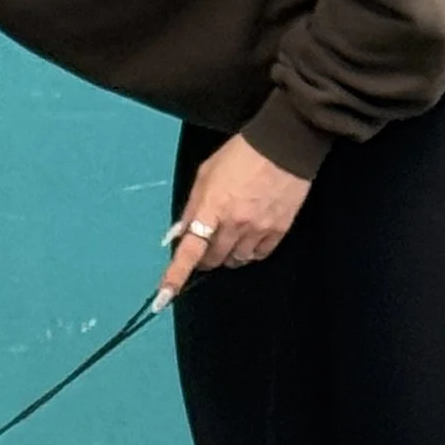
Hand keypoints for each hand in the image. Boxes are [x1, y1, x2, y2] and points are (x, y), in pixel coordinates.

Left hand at [157, 134, 310, 306]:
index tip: (162, 298)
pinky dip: (250, 251)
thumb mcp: (206, 175)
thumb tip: (179, 234)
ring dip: (228, 253)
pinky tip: (250, 235)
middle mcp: (234, 224)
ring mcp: (257, 230)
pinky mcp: (278, 230)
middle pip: (212, 260)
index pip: (189, 251)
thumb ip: (192, 207)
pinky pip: (259, 255)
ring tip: (233, 232)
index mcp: (211, 209)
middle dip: (205, 255)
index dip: (175, 276)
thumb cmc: (239, 155)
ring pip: (236, 260)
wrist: (283, 146)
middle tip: (209, 239)